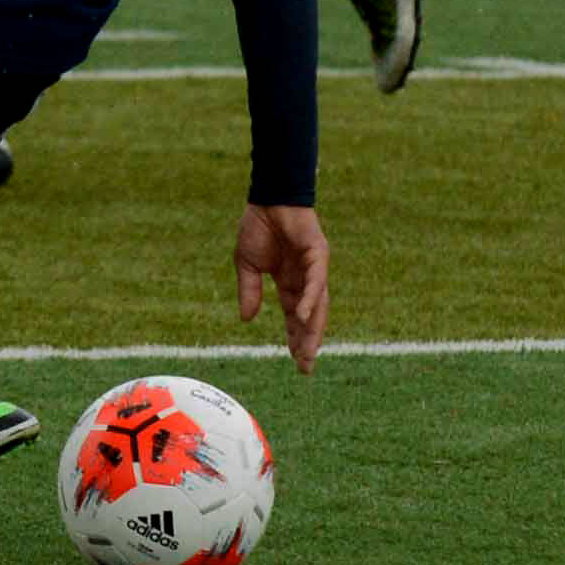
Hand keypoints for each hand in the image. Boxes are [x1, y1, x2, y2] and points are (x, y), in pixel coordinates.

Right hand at [233, 202, 329, 372]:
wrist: (268, 198)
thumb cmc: (258, 226)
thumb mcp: (247, 264)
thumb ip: (249, 291)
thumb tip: (246, 320)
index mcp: (289, 282)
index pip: (295, 316)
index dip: (295, 337)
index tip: (294, 361)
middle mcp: (305, 280)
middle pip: (310, 317)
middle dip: (307, 341)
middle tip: (305, 367)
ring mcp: (314, 269)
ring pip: (317, 304)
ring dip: (312, 328)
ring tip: (306, 351)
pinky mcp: (318, 255)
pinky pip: (316, 282)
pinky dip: (310, 299)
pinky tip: (303, 316)